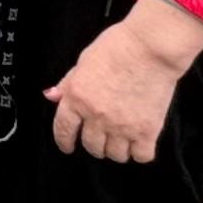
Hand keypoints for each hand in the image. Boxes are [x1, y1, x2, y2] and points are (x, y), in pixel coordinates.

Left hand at [45, 0, 202, 162]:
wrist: (151, 46)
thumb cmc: (117, 46)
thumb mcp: (84, 61)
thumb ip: (68, 82)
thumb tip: (51, 96)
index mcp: (77, 98)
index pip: (63, 129)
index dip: (64, 142)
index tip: (67, 147)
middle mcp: (96, 116)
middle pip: (91, 145)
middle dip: (94, 144)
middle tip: (101, 137)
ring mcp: (122, 126)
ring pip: (115, 155)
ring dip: (116, 150)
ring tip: (121, 140)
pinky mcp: (147, 130)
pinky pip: (141, 156)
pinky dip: (139, 152)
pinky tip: (139, 143)